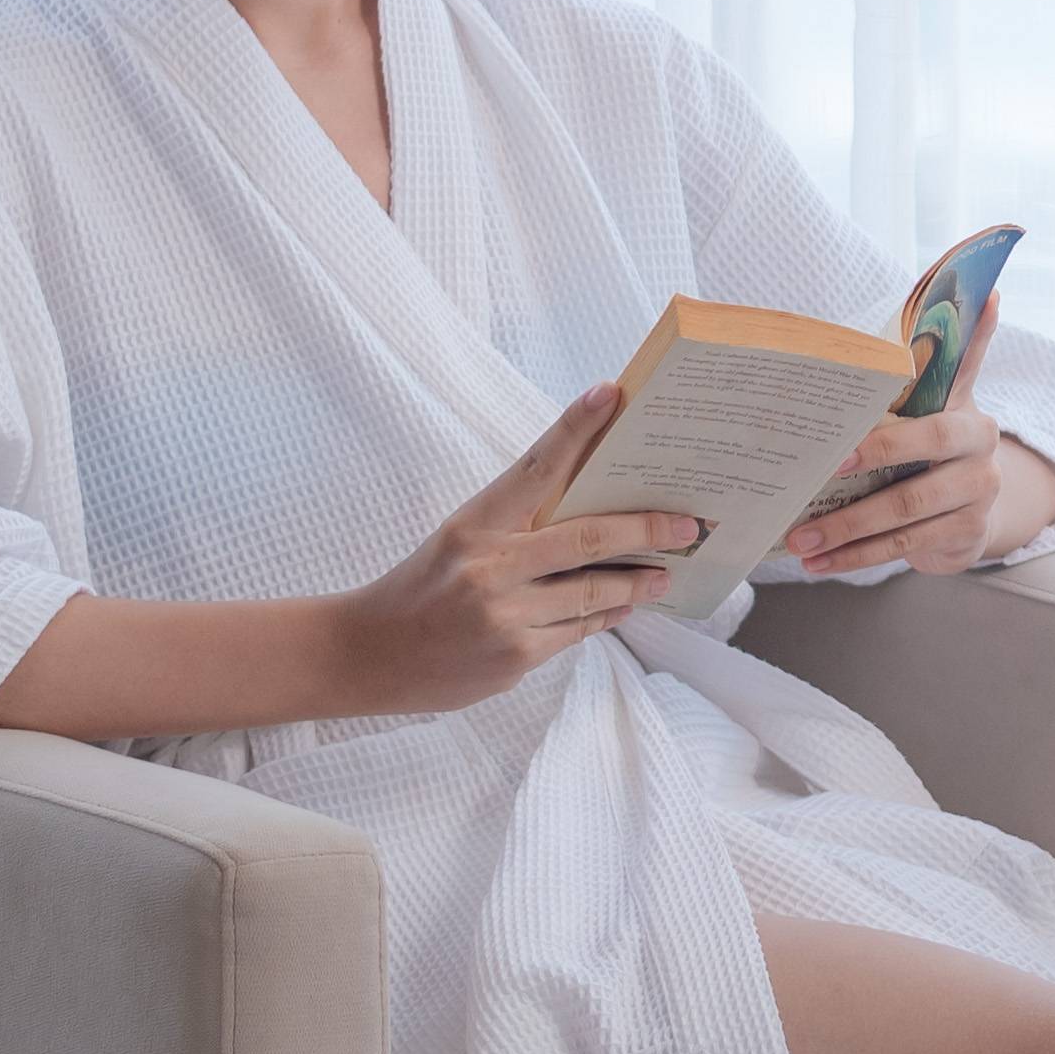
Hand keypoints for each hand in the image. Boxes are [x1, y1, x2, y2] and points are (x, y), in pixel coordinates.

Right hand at [333, 386, 697, 710]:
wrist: (367, 654)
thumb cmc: (423, 586)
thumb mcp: (461, 539)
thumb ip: (518, 524)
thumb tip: (593, 505)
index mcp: (475, 524)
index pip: (536, 466)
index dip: (577, 428)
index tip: (611, 395)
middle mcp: (490, 566)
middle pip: (589, 538)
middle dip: (647, 529)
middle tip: (686, 524)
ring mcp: (505, 616)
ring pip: (594, 594)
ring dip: (636, 583)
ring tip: (663, 573)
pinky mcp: (515, 658)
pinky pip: (577, 632)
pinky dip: (604, 617)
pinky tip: (623, 607)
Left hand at [784, 305, 1054, 578]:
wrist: (977, 501)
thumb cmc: (942, 441)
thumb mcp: (947, 399)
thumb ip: (959, 353)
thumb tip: (989, 292)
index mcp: (972, 422)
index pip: (932, 429)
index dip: (888, 442)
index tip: (844, 450)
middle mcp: (983, 464)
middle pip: (915, 484)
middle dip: (859, 494)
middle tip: (810, 496)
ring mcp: (976, 507)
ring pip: (904, 523)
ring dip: (847, 534)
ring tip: (800, 539)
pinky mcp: (964, 540)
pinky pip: (904, 550)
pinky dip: (856, 558)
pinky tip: (818, 563)